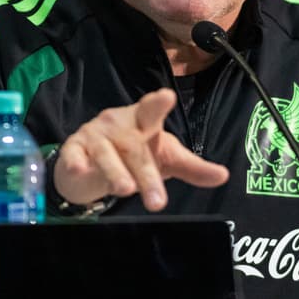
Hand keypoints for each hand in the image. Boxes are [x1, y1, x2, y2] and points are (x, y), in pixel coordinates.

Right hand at [54, 88, 229, 211]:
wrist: (91, 162)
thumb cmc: (134, 154)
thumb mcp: (165, 157)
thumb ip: (192, 167)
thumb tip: (224, 176)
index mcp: (143, 122)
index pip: (152, 110)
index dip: (158, 103)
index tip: (166, 96)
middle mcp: (119, 125)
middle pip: (134, 149)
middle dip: (146, 174)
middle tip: (158, 202)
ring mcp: (95, 136)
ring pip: (106, 155)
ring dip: (116, 172)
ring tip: (126, 190)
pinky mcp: (74, 149)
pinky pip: (73, 155)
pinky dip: (75, 162)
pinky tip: (79, 170)